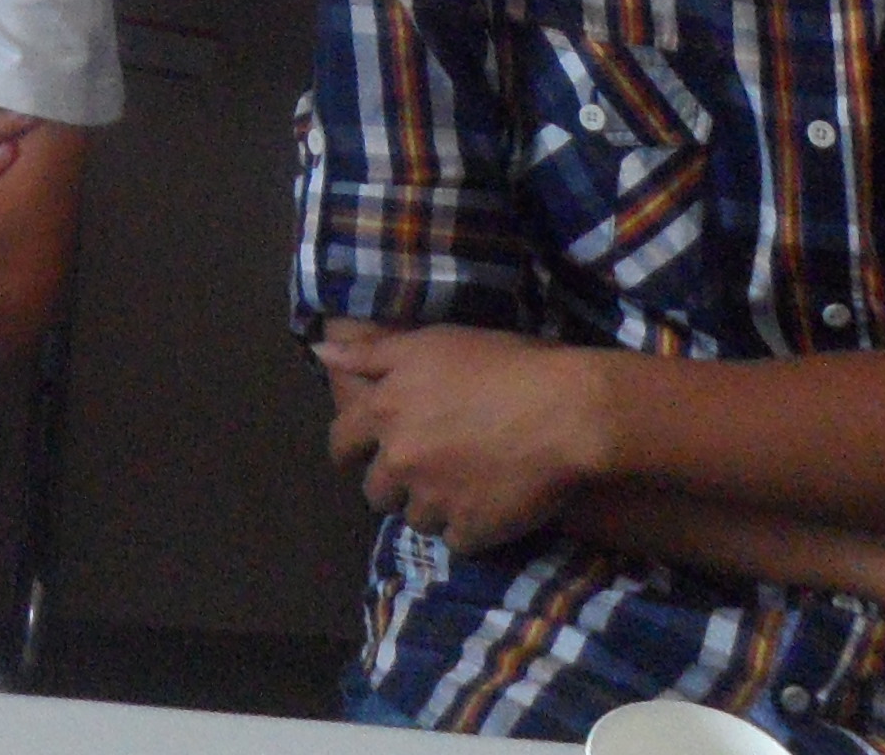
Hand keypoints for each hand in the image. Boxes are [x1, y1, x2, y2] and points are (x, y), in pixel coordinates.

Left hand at [313, 320, 610, 552]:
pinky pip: (455, 541)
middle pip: (375, 491)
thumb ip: (369, 353)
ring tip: (463, 487)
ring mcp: (433, 500)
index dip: (348, 450)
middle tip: (423, 471)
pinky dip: (469, 529)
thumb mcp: (429, 343)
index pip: (340, 443)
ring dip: (431, 507)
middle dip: (393, 483)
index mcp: (384, 410)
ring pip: (415, 519)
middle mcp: (400, 460)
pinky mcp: (470, 531)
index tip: (358, 454)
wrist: (566, 411)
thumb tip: (319, 353)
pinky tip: (490, 506)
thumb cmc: (500, 364)